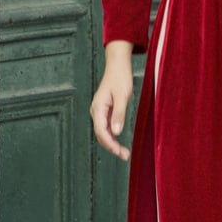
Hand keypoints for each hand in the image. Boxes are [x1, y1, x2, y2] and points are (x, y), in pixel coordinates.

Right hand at [91, 45, 135, 161]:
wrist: (118, 66)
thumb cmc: (120, 78)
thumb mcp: (123, 96)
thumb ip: (119, 114)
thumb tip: (116, 133)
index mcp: (98, 108)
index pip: (101, 131)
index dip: (110, 144)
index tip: (119, 152)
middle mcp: (96, 111)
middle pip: (101, 134)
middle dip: (111, 147)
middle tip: (125, 156)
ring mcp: (99, 111)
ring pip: (103, 132)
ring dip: (112, 143)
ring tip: (124, 153)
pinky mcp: (105, 111)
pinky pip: (106, 127)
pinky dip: (112, 136)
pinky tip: (119, 142)